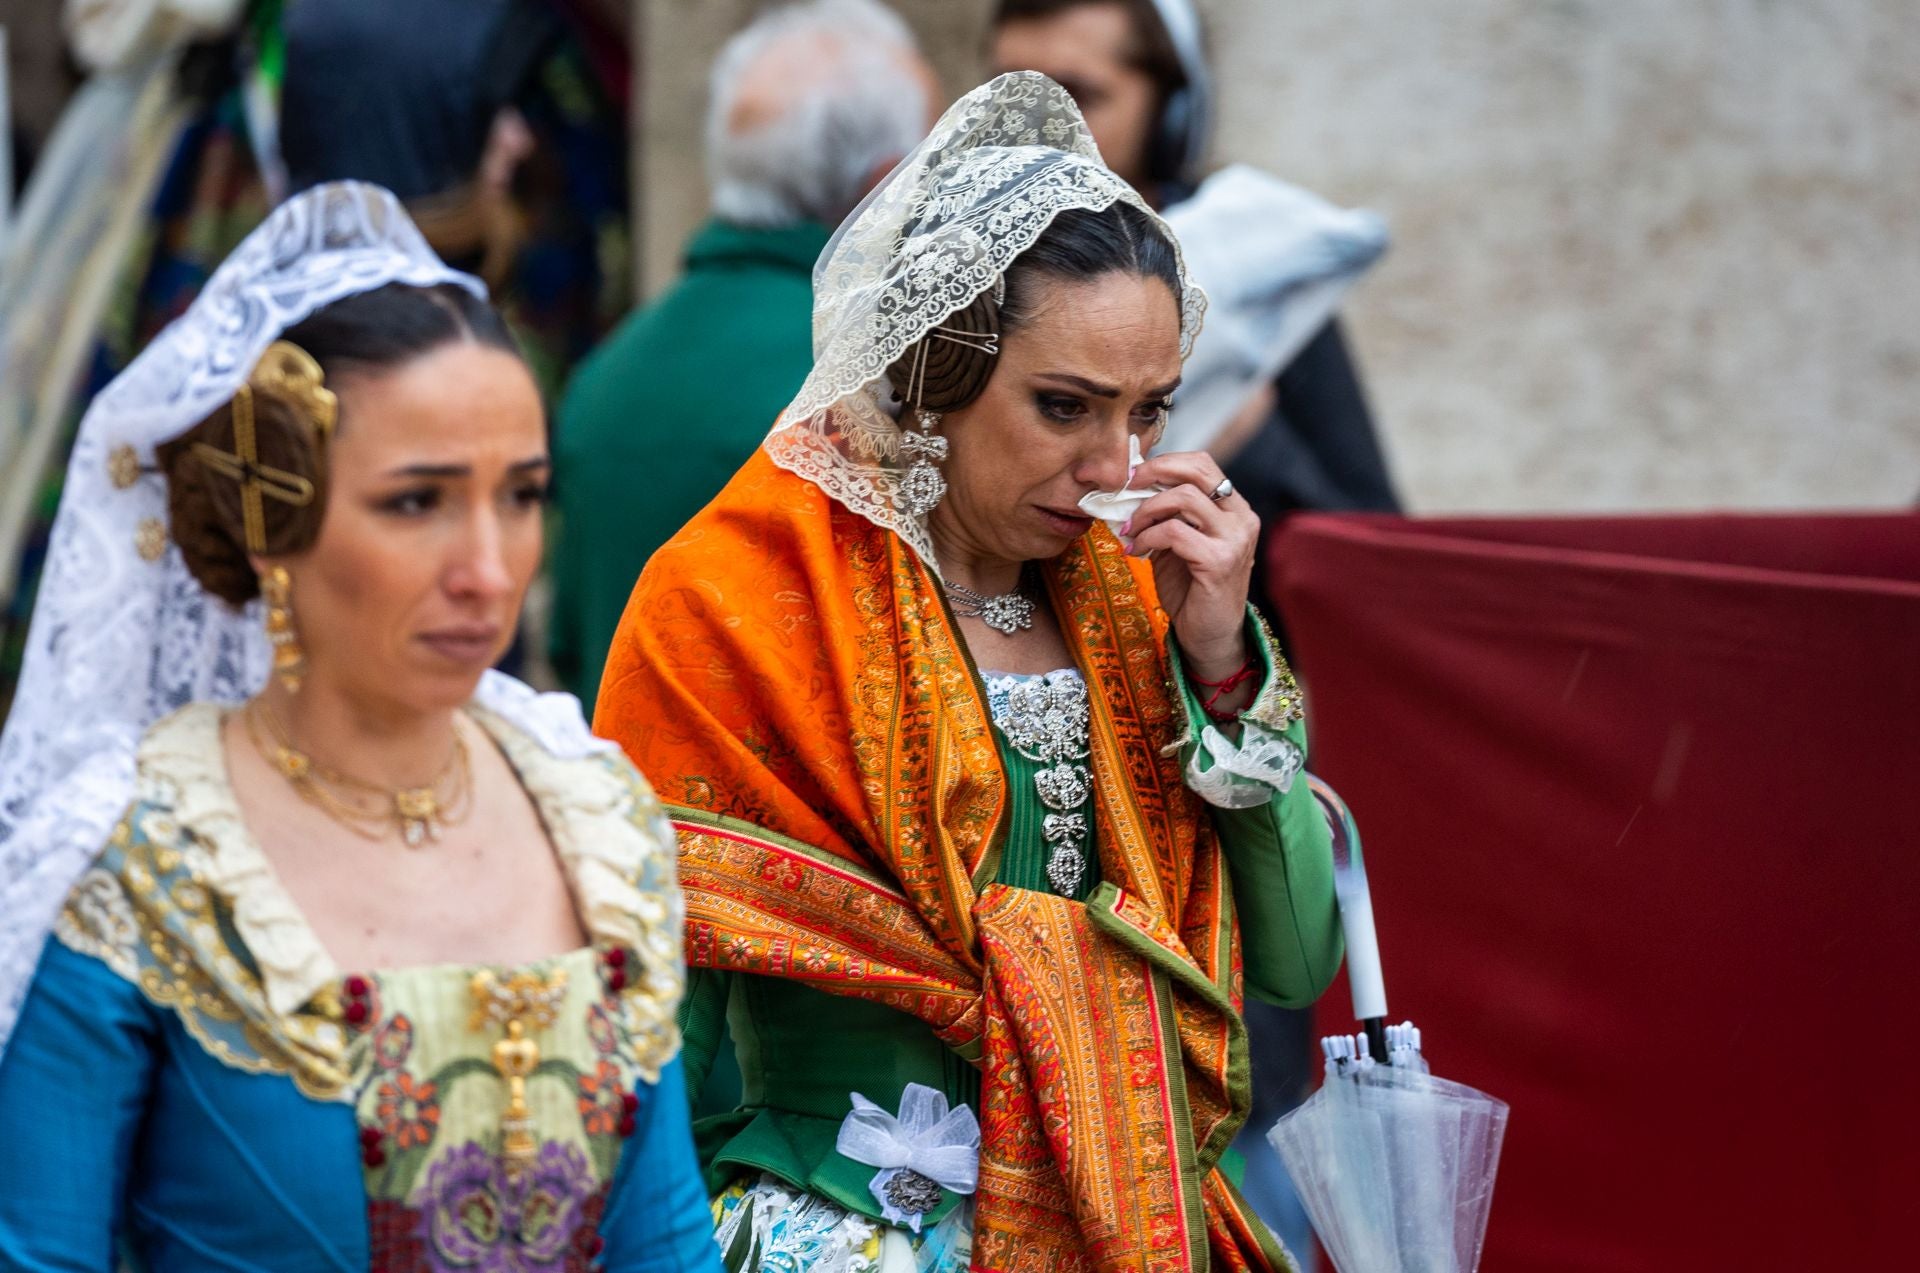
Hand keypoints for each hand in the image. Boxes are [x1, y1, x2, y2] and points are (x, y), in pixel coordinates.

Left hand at [1122, 451, 1256, 679]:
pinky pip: (1175, 532)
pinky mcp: (1220, 562)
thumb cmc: (1192, 589)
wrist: (1209, 635)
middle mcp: (1242, 518)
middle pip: (1198, 470)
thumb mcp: (1176, 543)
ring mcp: (1235, 539)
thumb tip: (1128, 488)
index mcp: (1234, 509)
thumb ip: (1164, 514)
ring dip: (1147, 510)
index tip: (1134, 475)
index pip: (1203, 464)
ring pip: (1184, 498)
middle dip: (1155, 472)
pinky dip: (1147, 537)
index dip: (1165, 462)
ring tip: (1130, 529)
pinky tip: (1136, 551)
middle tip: (1126, 487)